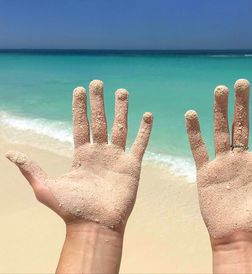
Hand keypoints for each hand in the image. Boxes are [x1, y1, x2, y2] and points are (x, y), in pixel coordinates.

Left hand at [6, 80, 152, 230]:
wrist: (95, 226)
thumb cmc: (71, 210)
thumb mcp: (46, 188)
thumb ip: (31, 169)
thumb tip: (9, 154)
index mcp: (81, 155)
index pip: (80, 124)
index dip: (79, 107)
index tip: (79, 89)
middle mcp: (99, 152)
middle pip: (100, 121)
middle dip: (99, 101)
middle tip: (98, 82)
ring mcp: (117, 158)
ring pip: (120, 127)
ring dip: (121, 110)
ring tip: (122, 92)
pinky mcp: (132, 165)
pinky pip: (140, 144)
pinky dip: (145, 130)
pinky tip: (148, 116)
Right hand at [185, 79, 251, 272]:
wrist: (241, 240)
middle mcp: (241, 160)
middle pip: (240, 126)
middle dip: (241, 104)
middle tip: (242, 82)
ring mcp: (222, 165)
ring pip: (220, 132)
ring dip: (219, 111)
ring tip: (220, 90)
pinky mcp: (205, 173)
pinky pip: (198, 148)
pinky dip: (194, 132)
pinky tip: (191, 115)